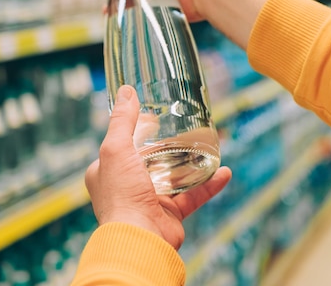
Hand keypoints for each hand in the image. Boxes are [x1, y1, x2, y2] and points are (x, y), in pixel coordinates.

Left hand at [85, 85, 231, 249]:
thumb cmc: (122, 195)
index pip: (120, 146)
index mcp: (106, 172)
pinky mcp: (170, 214)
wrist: (139, 239)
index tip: (153, 117)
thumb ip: (121, 121)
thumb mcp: (115, 149)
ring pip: (173, 177)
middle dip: (166, 146)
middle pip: (148, 160)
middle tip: (184, 128)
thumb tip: (126, 91)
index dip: (134, 131)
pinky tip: (223, 172)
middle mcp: (126, 187)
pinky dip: (209, 184)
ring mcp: (149, 201)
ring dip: (191, 164)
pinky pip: (192, 196)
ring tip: (207, 147)